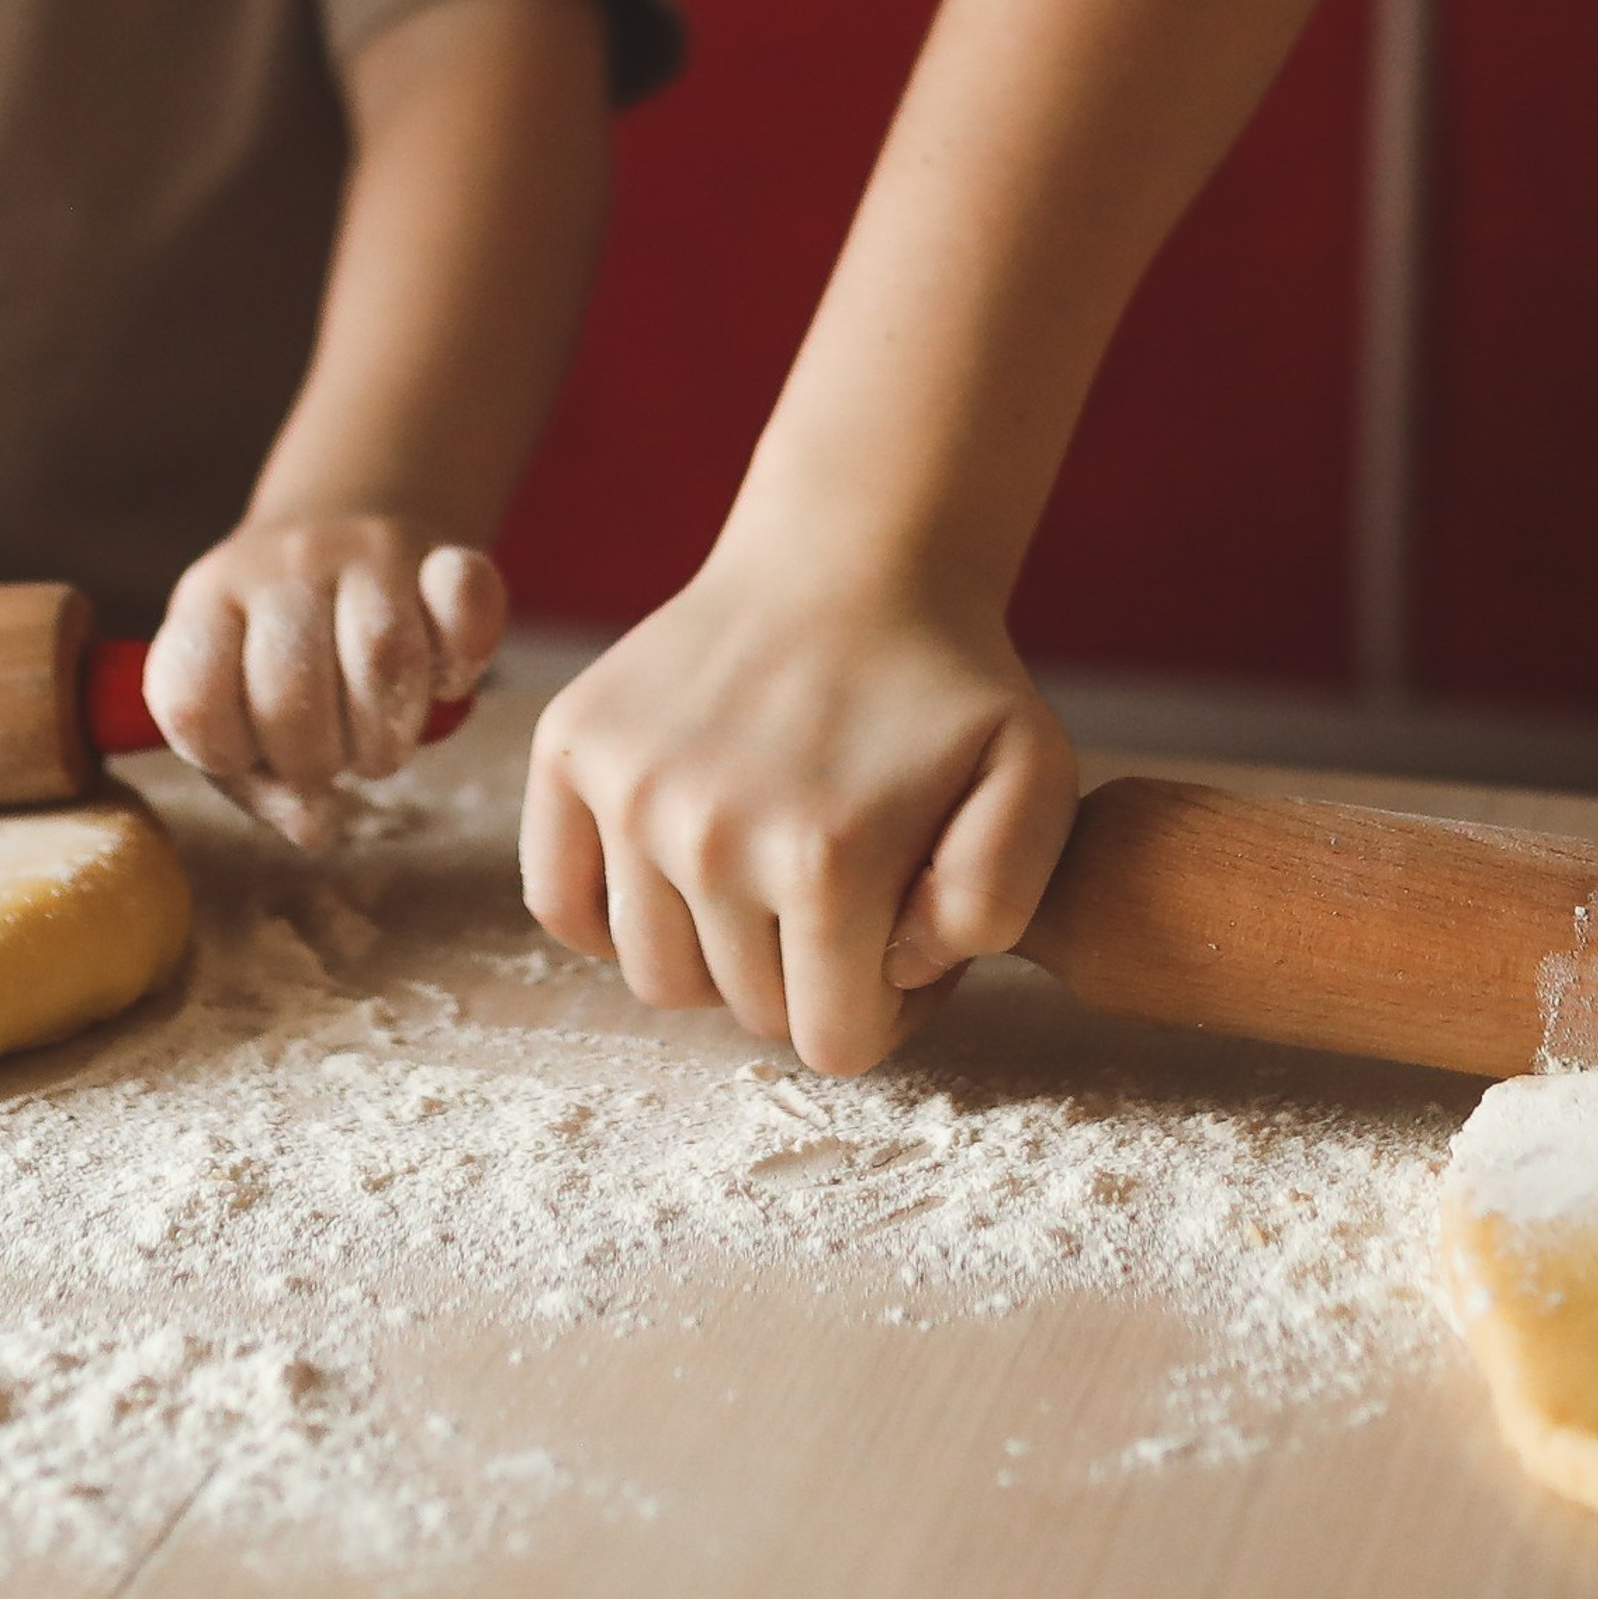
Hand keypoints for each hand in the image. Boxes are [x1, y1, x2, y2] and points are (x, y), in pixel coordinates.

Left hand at [146, 507, 506, 844]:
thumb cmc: (271, 653)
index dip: (227, 755)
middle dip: (316, 760)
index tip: (251, 753)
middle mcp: (280, 565)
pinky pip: (466, 601)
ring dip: (388, 732)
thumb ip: (256, 781)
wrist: (332, 528)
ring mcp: (363, 549)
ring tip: (383, 739)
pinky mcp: (440, 550)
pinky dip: (463, 659)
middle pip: (292, 691)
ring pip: (383, 653)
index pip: (194, 701)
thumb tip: (316, 827)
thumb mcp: (234, 707)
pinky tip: (445, 681)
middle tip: (332, 757)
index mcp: (207, 603)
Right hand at [519, 561, 1078, 1076]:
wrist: (851, 556)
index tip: (901, 933)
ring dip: (719, 949)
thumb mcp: (1036, 780)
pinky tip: (681, 865)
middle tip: (849, 889)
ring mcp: (629, 790)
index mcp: (825, 861)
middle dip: (809, 975)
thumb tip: (895, 962)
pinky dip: (613, 912)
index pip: (834, 1043)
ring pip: (658, 977)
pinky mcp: (571, 749)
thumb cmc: (948, 683)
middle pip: (747, 1014)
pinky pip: (561, 904)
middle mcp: (710, 834)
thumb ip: (998, 901)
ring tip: (774, 868)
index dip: (884, 1007)